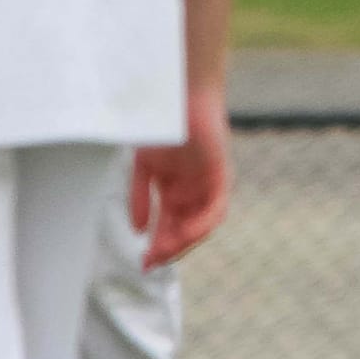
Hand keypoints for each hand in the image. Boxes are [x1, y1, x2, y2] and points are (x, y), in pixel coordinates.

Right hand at [133, 86, 231, 267]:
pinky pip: (215, 208)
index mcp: (176, 189)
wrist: (177, 94)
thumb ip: (140, 196)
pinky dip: (199, 224)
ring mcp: (209, 183)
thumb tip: (137, 228)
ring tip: (164, 252)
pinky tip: (182, 233)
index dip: (158, 245)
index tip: (144, 263)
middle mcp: (194, 190)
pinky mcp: (221, 174)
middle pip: (185, 229)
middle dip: (168, 249)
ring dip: (183, 241)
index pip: (170, 226)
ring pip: (201, 224)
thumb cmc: (161, 124)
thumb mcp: (144, 166)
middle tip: (150, 264)